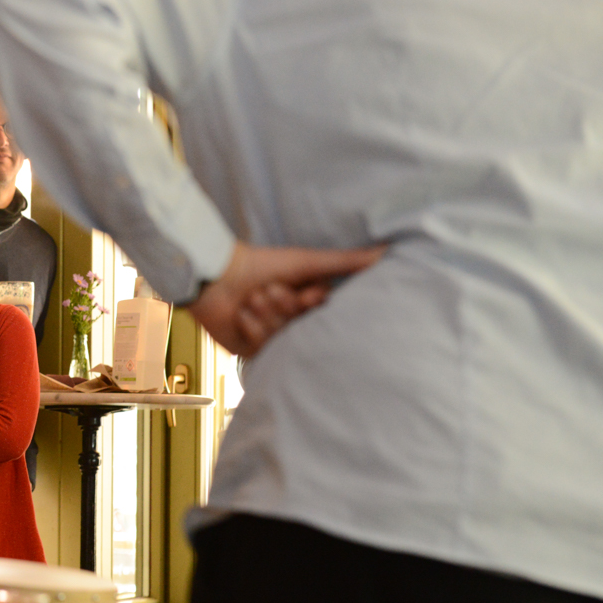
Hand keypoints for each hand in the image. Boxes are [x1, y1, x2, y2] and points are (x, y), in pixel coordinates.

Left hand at [187, 241, 386, 356]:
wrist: (214, 276)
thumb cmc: (261, 264)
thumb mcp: (308, 261)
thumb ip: (347, 262)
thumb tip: (388, 251)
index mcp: (308, 302)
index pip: (324, 313)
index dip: (313, 304)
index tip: (306, 294)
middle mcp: (293, 322)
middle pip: (303, 325)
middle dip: (286, 306)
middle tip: (269, 290)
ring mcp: (273, 338)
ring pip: (282, 336)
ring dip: (266, 314)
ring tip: (251, 298)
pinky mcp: (252, 351)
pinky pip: (263, 348)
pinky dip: (251, 328)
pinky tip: (240, 314)